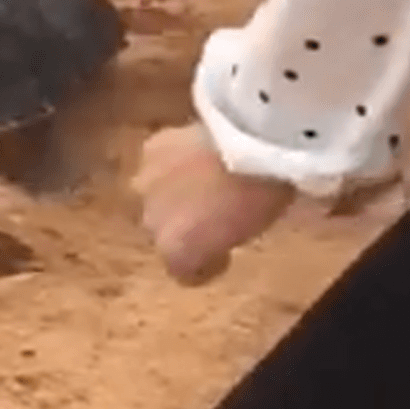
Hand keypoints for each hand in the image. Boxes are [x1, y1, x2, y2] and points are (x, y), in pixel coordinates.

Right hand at [131, 123, 294, 285]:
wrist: (253, 136)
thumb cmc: (262, 194)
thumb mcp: (250, 228)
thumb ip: (223, 237)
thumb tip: (219, 232)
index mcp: (176, 249)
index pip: (183, 272)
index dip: (207, 263)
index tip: (226, 253)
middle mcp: (151, 221)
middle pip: (163, 232)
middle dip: (184, 225)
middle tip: (216, 212)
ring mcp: (147, 183)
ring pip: (156, 198)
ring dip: (174, 194)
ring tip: (205, 180)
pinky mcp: (151, 149)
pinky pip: (159, 165)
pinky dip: (173, 163)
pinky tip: (196, 154)